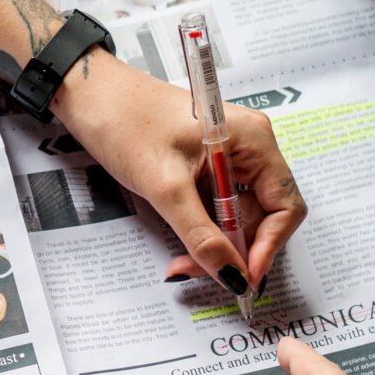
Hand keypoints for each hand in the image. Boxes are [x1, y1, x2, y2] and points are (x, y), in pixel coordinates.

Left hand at [54, 52, 305, 293]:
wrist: (89, 98)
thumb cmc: (126, 123)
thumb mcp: (165, 186)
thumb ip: (201, 235)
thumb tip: (233, 277)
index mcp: (254, 139)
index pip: (285, 205)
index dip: (269, 245)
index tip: (243, 277)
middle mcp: (249, 148)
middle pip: (261, 217)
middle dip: (234, 251)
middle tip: (196, 271)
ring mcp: (228, 157)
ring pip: (238, 218)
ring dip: (215, 246)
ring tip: (180, 263)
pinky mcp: (206, 167)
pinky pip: (217, 209)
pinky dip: (203, 232)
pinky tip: (182, 246)